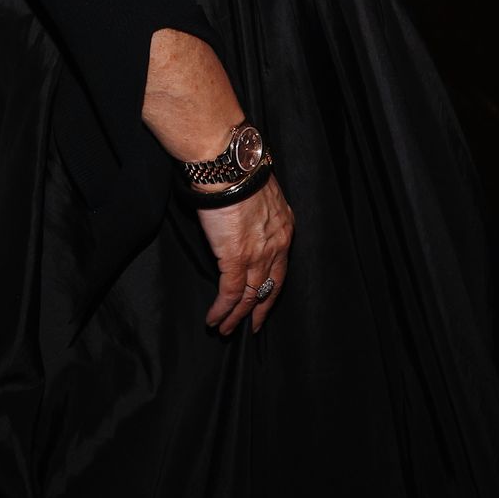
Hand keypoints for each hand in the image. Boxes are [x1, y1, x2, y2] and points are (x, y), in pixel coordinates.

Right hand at [194, 176, 292, 334]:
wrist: (232, 168)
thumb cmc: (241, 175)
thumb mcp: (262, 198)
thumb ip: (258, 218)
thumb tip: (244, 229)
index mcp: (284, 228)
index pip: (281, 267)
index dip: (272, 288)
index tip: (265, 300)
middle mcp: (277, 244)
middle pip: (270, 286)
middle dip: (259, 309)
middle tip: (250, 326)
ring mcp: (258, 254)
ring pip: (249, 295)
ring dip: (236, 316)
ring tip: (225, 329)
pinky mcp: (236, 258)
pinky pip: (230, 293)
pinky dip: (222, 310)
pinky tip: (214, 319)